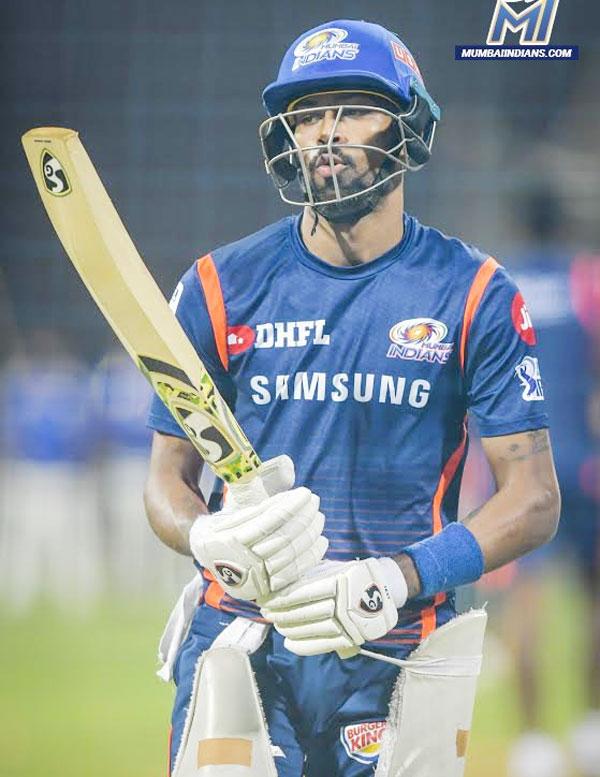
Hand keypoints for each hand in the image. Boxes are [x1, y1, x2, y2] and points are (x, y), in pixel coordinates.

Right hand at [189, 456, 327, 600]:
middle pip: (284, 538)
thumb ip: (256, 505)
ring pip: (292, 555)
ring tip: (319, 517)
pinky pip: (295, 573)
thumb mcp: (231, 513)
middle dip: (304, 517)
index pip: (269, 520)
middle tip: (315, 501)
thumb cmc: (220, 528)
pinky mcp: (266, 589)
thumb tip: (290, 492)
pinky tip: (321, 540)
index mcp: (228, 540)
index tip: (305, 493)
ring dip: (311, 534)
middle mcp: (240, 562)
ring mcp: (254, 579)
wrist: (205, 557)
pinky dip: (311, 556)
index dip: (291, 505)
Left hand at [260, 558, 404, 656]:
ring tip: (277, 624)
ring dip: (290, 629)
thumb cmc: (354, 574)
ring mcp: (350, 623)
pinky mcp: (353, 638)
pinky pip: (323, 645)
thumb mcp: (335, 567)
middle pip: (306, 612)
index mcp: (340, 581)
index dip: (282, 599)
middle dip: (282, 614)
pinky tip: (289, 642)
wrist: (387, 587)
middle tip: (266, 613)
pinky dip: (304, 646)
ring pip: (312, 629)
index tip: (267, 600)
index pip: (304, 593)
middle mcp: (346, 603)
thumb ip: (311, 575)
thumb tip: (280, 584)